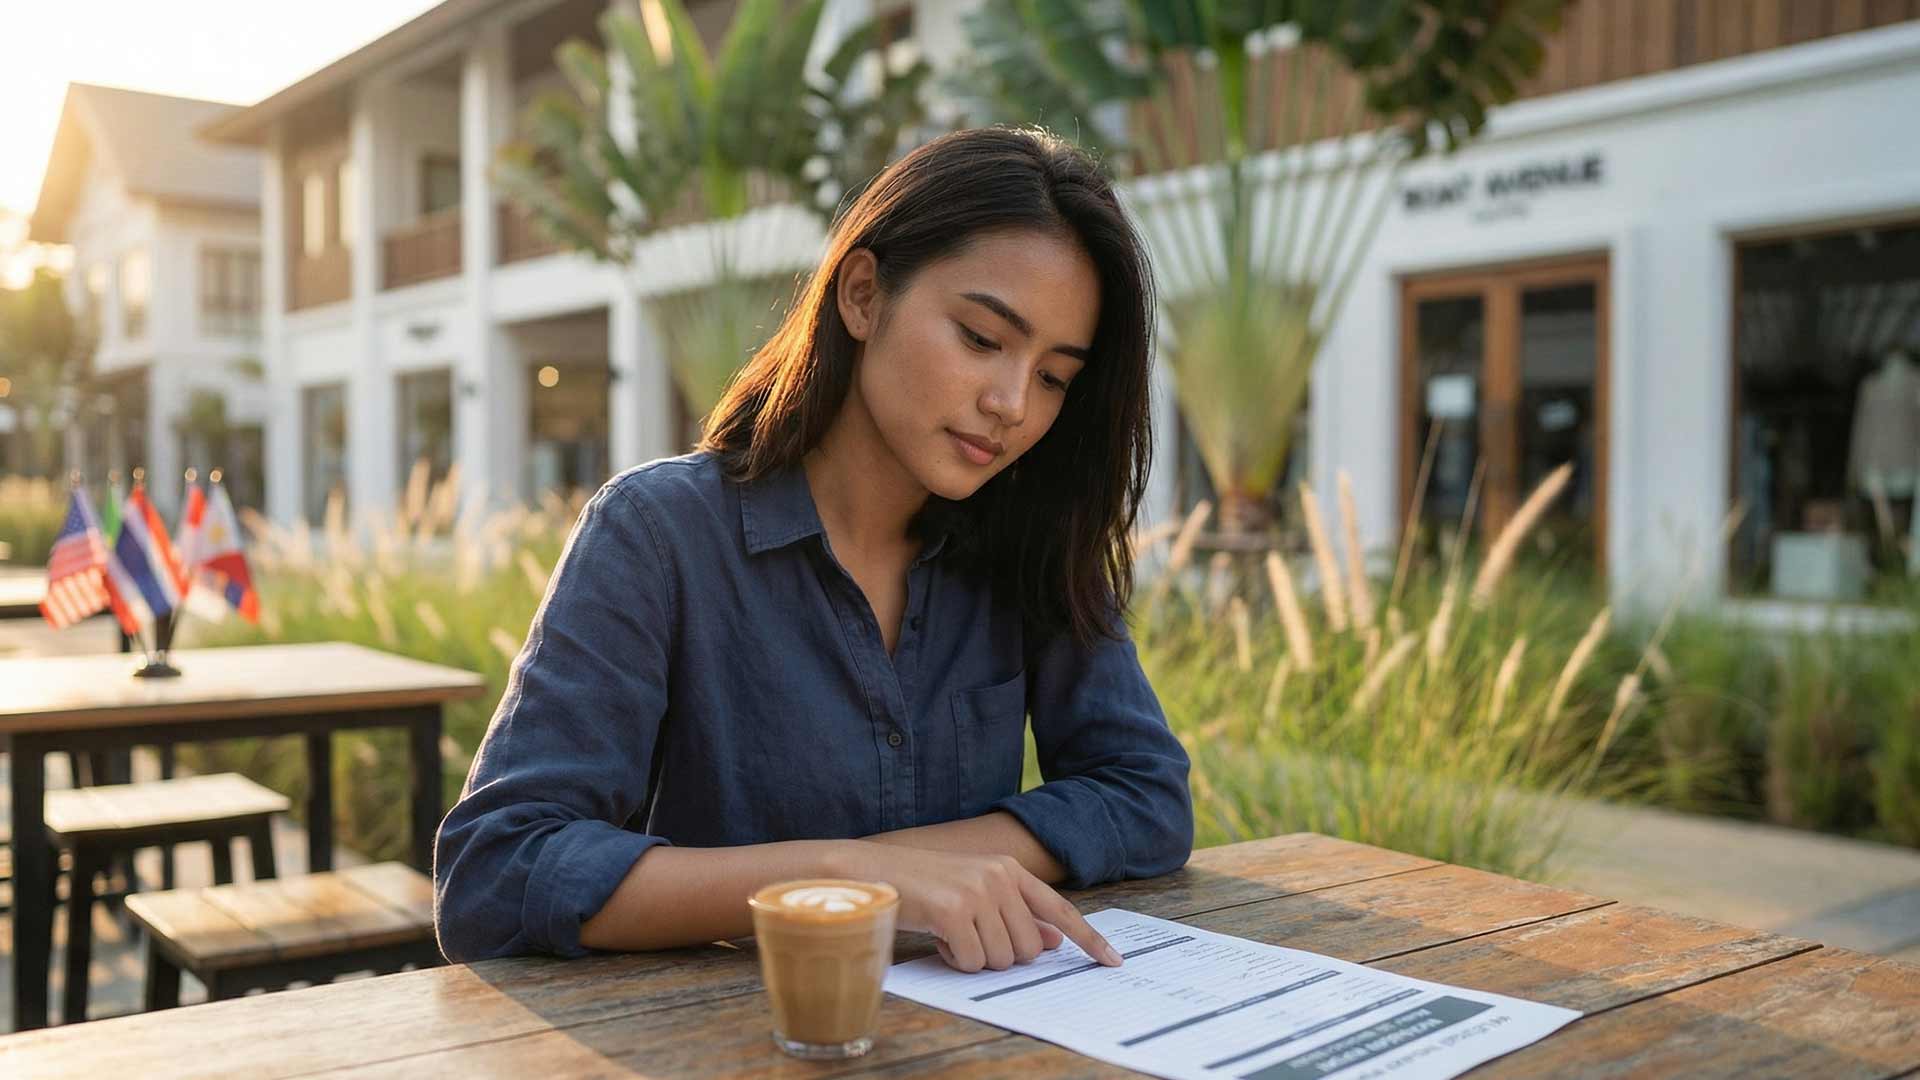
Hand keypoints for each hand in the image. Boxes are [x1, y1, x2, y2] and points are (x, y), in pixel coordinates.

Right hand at [832, 840, 1122, 973]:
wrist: (869, 871)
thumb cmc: (921, 886)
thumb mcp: (973, 893)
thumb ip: (1014, 913)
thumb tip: (1052, 941)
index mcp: (1008, 869)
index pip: (1060, 908)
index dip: (1088, 938)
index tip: (1112, 960)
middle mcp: (999, 877)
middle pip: (1027, 949)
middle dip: (999, 955)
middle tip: (968, 937)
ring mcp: (977, 892)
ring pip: (1001, 959)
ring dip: (974, 958)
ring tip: (948, 932)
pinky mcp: (954, 911)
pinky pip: (971, 961)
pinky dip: (954, 960)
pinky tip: (936, 937)